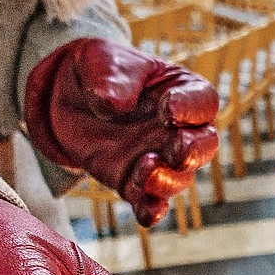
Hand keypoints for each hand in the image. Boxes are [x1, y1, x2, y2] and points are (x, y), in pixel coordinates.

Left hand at [24, 38, 218, 226]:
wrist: (70, 97)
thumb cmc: (99, 70)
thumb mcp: (102, 60)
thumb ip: (113, 78)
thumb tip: (114, 105)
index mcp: (182, 91)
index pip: (202, 101)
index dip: (191, 109)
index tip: (168, 110)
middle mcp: (179, 129)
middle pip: (204, 145)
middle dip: (194, 152)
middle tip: (175, 149)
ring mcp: (159, 158)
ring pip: (180, 178)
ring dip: (167, 180)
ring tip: (144, 171)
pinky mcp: (134, 182)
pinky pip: (150, 202)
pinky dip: (151, 210)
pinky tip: (145, 214)